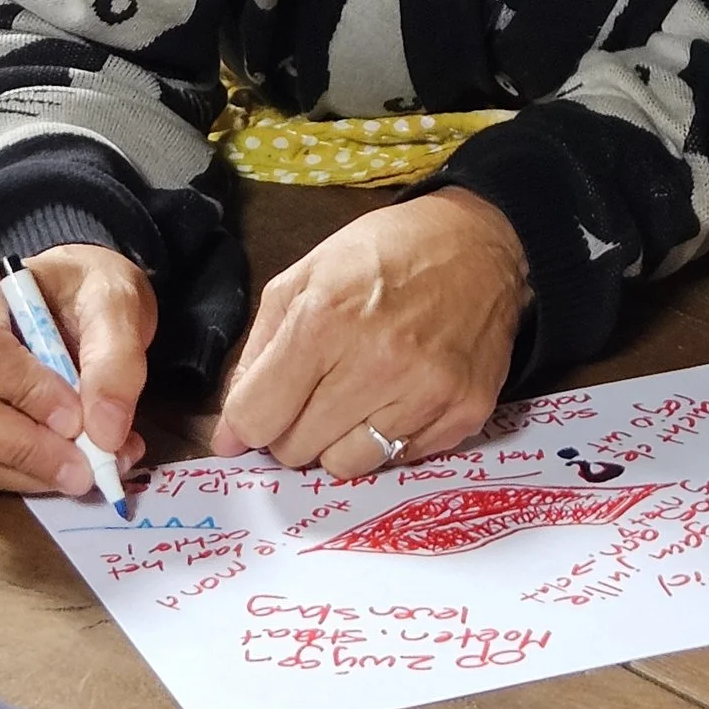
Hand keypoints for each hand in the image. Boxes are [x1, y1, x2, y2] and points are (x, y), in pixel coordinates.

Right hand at [0, 246, 153, 497]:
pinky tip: (71, 468)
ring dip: (29, 469)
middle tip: (86, 465)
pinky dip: (27, 480)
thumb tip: (105, 433)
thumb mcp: (117, 300)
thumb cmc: (88, 292)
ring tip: (92, 468)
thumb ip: (116, 357)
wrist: (83, 305)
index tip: (78, 417)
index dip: (26, 391)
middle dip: (21, 445)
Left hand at [211, 188, 528, 477]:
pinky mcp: (463, 413)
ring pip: (346, 466)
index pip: (256, 417)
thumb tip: (230, 434)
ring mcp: (424, 394)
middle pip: (296, 450)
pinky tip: (399, 396)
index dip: (246, 422)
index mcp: (323, 321)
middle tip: (314, 394)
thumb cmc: (384, 254)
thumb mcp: (303, 277)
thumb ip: (257, 354)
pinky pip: (400, 459)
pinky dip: (390, 437)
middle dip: (292, 429)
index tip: (256, 415)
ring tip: (357, 397)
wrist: (479, 243)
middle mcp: (375, 364)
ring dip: (339, 441)